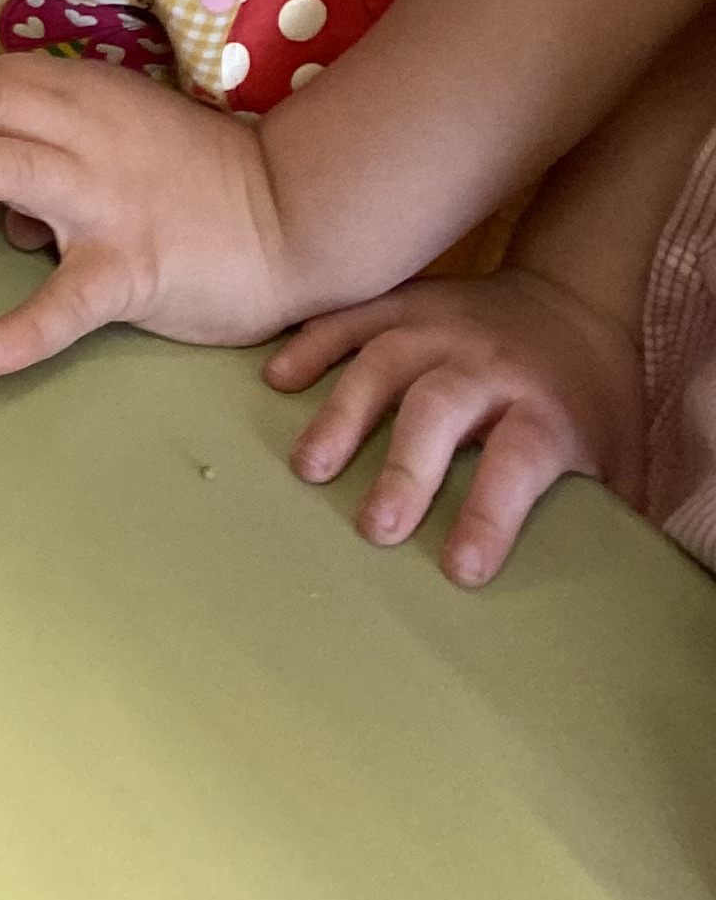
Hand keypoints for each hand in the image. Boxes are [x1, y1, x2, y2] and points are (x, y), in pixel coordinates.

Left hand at [0, 56, 293, 372]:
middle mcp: (86, 137)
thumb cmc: (201, 176)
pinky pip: (71, 300)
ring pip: (8, 169)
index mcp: (85, 99)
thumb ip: (61, 152)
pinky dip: (27, 327)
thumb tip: (3, 205)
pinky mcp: (132, 267)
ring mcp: (106, 201)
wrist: (295, 214)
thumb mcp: (126, 136)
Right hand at [267, 267, 644, 583]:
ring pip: (385, 359)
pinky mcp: (405, 301)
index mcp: (547, 407)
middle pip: (442, 406)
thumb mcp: (621, 457)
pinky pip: (351, 317)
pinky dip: (312, 345)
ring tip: (310, 467)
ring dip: (344, 413)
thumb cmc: (590, 399)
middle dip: (406, 466)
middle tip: (375, 527)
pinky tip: (278, 380)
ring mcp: (440, 325)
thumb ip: (604, 519)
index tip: (459, 568)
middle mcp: (489, 363)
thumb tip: (587, 602)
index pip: (520, 460)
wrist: (571, 297)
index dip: (491, 514)